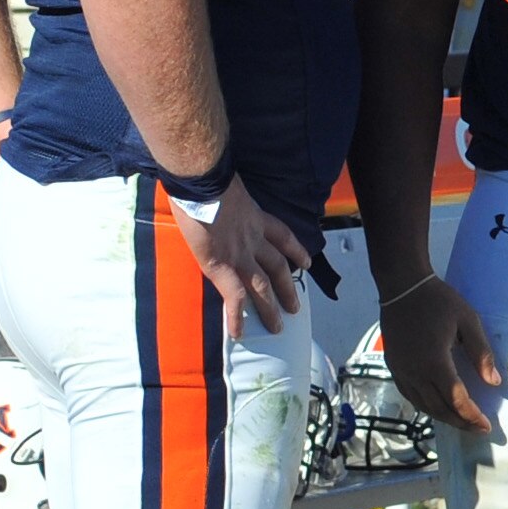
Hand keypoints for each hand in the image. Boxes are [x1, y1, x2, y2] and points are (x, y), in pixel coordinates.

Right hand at [169, 176, 306, 339]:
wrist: (202, 181)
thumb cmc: (208, 175)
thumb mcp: (226, 183)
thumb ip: (227, 193)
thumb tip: (214, 189)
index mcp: (254, 217)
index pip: (281, 235)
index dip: (295, 250)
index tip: (306, 262)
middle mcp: (253, 238)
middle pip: (277, 267)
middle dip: (287, 288)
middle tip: (295, 308)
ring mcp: (240, 253)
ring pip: (262, 286)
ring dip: (271, 308)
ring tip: (278, 327)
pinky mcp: (222, 266)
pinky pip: (234, 297)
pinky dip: (237, 316)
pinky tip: (239, 333)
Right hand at [379, 273, 501, 434]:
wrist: (403, 287)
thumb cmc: (439, 301)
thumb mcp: (468, 321)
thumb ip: (481, 353)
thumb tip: (494, 382)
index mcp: (434, 362)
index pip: (456, 399)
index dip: (471, 416)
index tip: (486, 426)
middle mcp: (415, 372)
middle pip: (439, 408)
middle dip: (460, 422)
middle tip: (478, 429)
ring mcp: (401, 371)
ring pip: (423, 405)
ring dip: (444, 417)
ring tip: (462, 422)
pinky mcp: (393, 367)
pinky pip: (410, 395)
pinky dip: (427, 406)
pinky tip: (439, 407)